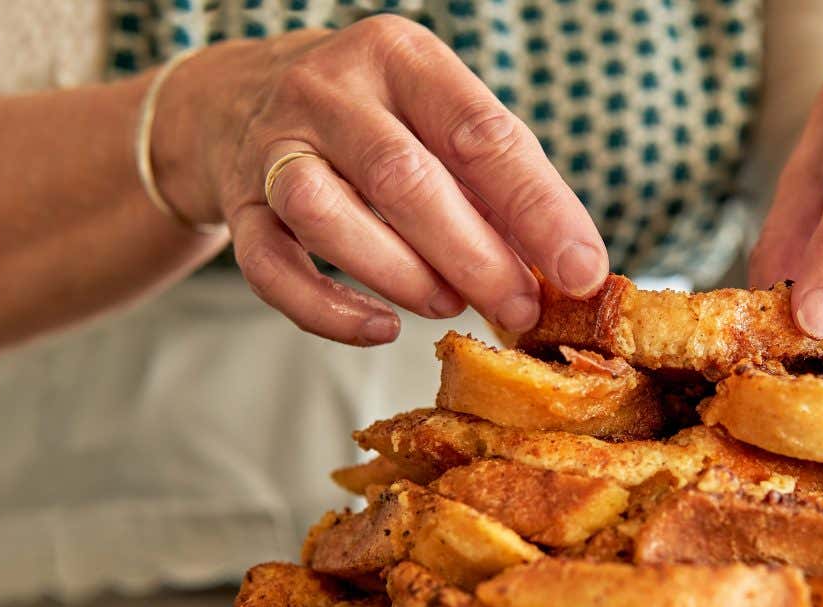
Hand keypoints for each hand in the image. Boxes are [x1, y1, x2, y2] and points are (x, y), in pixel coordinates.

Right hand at [153, 17, 607, 344]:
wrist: (240, 100)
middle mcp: (331, 89)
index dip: (538, 208)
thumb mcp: (439, 122)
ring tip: (448, 305)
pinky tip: (379, 330)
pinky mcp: (239, 204)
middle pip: (404, 177)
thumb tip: (567, 270)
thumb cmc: (379, 122)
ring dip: (401, 273)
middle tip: (519, 307)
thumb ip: (496, 186)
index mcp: (403, 58)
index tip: (583, 270)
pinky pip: (271, 268)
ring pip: (327, 214)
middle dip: (475, 255)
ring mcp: (274, 144)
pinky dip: (328, 310)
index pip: (481, 134)